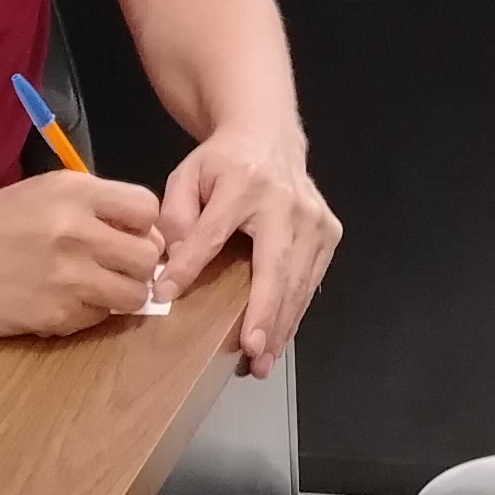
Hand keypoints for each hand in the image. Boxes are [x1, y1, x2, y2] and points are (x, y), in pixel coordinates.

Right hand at [0, 170, 165, 338]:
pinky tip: (60, 300)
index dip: (144, 226)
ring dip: (120, 295)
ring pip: (133, 295)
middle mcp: (76, 231)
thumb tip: (146, 235)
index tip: (128, 235)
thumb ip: (96, 206)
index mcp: (74, 192)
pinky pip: (98, 319)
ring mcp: (67, 276)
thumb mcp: (45, 193)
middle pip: (147, 256)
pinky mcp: (54, 314)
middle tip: (114, 267)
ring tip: (94, 288)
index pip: (147, 209)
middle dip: (137, 265)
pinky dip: (87, 314)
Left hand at [156, 125, 340, 376]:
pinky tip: (279, 338)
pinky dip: (295, 312)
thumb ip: (175, 215)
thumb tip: (169, 263)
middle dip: (265, 314)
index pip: (212, 233)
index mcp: (244, 183)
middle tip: (253, 352)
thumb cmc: (223, 162)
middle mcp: (286, 203)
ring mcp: (314, 219)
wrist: (268, 134)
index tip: (166, 294)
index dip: (189, 265)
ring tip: (263, 361)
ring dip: (281, 324)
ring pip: (299, 281)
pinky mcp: (328, 233)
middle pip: (275, 267)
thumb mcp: (188, 175)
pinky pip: (311, 281)